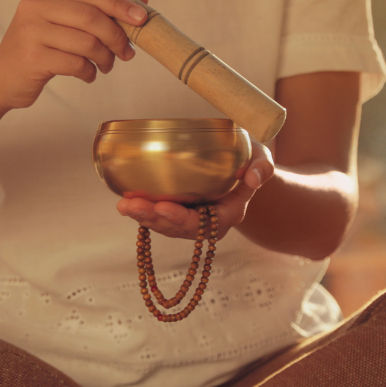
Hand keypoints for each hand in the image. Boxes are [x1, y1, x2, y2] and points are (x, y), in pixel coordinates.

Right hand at [0, 0, 149, 109]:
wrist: (1, 77)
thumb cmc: (40, 47)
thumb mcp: (66, 22)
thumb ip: (99, 7)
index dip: (120, 5)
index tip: (142, 19)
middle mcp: (34, 5)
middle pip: (91, 17)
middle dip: (116, 37)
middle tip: (126, 53)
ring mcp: (30, 31)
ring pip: (86, 43)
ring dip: (105, 58)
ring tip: (105, 66)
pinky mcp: (32, 57)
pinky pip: (76, 64)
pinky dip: (89, 72)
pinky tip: (88, 75)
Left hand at [117, 142, 274, 240]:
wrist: (243, 167)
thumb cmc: (251, 160)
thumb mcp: (262, 159)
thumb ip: (262, 167)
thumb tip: (253, 177)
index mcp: (229, 215)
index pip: (204, 224)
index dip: (181, 218)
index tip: (162, 207)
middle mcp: (208, 224)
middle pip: (177, 228)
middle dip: (152, 218)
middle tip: (130, 206)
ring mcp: (192, 221)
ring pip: (164, 225)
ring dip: (142, 217)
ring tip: (123, 205)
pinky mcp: (178, 213)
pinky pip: (159, 217)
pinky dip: (142, 211)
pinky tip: (125, 201)